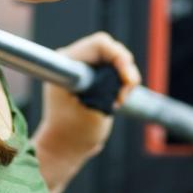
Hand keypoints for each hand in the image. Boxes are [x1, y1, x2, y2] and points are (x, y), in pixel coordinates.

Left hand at [37, 32, 141, 163]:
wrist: (64, 147)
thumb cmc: (74, 133)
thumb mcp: (95, 110)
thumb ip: (109, 88)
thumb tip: (126, 74)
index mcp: (66, 64)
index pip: (99, 45)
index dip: (119, 57)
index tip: (127, 81)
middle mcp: (72, 59)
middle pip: (109, 49)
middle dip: (124, 69)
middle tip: (124, 95)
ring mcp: (80, 66)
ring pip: (114, 58)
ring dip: (124, 78)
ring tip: (118, 101)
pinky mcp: (89, 74)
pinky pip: (113, 68)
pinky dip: (121, 81)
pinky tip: (117, 99)